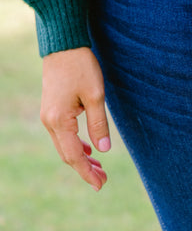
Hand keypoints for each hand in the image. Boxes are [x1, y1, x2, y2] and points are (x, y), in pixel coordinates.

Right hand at [41, 47, 110, 191]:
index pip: (74, 156)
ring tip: (99, 167)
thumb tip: (104, 150)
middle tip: (103, 180)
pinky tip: (88, 149)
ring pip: (64, 145)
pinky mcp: (51, 109)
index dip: (87, 172)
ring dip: (80, 157)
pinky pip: (62, 134)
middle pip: (67, 154)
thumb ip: (99, 124)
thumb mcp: (96, 95)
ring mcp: (48, 116)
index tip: (101, 185)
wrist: (63, 45)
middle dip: (85, 168)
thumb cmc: (81, 67)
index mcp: (60, 121)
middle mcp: (50, 122)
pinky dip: (75, 144)